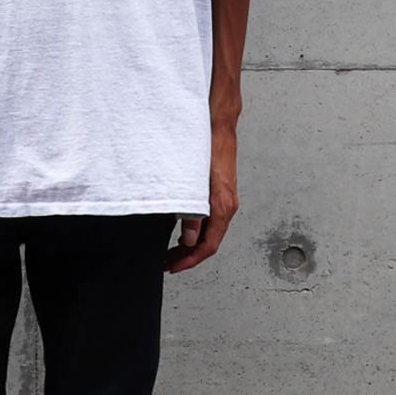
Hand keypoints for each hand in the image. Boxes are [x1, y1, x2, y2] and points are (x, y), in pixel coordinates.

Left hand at [165, 128, 239, 273]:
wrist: (218, 128)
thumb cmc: (208, 150)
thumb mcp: (195, 186)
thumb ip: (192, 215)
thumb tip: (189, 240)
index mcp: (223, 208)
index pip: (208, 246)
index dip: (190, 260)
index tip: (174, 266)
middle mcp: (227, 207)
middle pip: (209, 243)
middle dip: (188, 256)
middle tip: (168, 262)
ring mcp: (225, 201)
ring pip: (210, 233)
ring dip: (191, 245)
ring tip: (172, 251)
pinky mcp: (220, 194)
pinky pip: (211, 221)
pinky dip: (196, 232)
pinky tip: (183, 232)